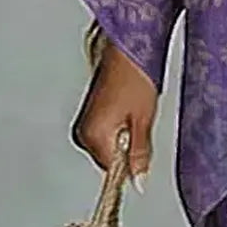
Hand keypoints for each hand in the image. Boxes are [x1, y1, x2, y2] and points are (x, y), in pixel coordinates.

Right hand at [72, 40, 157, 188]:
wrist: (128, 45)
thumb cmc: (135, 74)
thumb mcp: (144, 121)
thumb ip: (139, 155)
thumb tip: (139, 181)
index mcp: (93, 135)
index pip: (113, 171)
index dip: (132, 167)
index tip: (143, 157)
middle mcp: (83, 131)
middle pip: (110, 161)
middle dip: (128, 152)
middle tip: (140, 126)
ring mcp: (84, 123)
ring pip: (110, 149)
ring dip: (125, 139)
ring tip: (134, 113)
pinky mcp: (89, 115)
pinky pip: (107, 135)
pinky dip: (121, 129)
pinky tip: (128, 110)